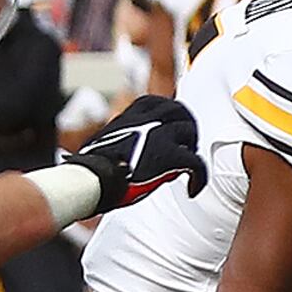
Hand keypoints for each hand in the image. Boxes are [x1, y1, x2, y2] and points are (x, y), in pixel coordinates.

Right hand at [60, 95, 204, 209]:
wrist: (92, 178)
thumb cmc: (93, 168)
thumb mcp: (108, 142)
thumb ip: (124, 138)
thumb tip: (128, 150)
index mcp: (131, 116)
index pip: (157, 103)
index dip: (168, 116)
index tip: (169, 130)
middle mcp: (147, 119)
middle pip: (179, 111)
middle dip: (185, 126)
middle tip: (185, 146)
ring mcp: (160, 134)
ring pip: (190, 131)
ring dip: (192, 147)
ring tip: (187, 166)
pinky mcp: (170, 155)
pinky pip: (197, 162)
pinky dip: (199, 177)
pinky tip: (192, 189)